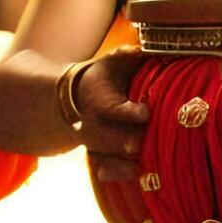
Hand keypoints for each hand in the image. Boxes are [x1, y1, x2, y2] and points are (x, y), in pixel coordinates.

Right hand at [76, 46, 149, 183]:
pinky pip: (102, 169)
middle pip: (107, 138)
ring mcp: (93, 143)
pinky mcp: (97, 155)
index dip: (129, 113)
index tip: (146, 112)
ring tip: (141, 166)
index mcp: (99, 100)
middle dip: (125, 142)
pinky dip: (116, 174)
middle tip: (141, 143)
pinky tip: (134, 174)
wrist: (75, 97)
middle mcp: (93, 124)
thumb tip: (143, 48)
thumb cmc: (105, 77)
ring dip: (121, 163)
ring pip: (103, 157)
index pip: (113, 110)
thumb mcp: (112, 63)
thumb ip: (127, 55)